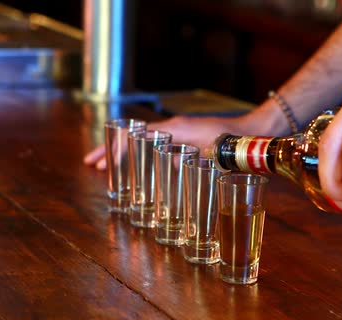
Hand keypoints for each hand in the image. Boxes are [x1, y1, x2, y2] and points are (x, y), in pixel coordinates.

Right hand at [84, 115, 244, 169]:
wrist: (248, 133)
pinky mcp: (186, 136)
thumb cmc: (231, 144)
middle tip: (93, 163)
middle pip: (133, 135)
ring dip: (125, 151)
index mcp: (174, 129)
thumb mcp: (207, 156)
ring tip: (107, 164)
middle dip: (112, 149)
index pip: (135, 136)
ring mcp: (179, 130)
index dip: (116, 149)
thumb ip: (185, 162)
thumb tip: (165, 171)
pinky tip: (137, 163)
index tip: (100, 163)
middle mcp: (173, 127)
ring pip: (143, 139)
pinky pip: (156, 143)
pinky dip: (141, 152)